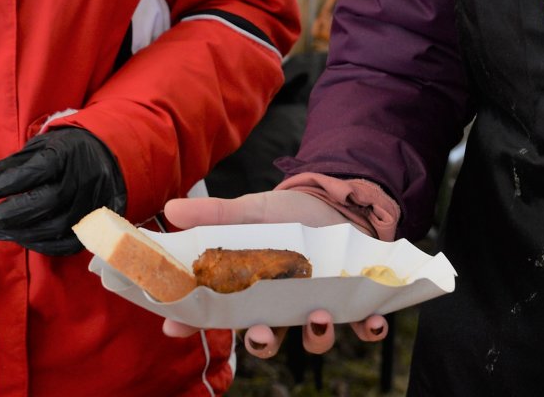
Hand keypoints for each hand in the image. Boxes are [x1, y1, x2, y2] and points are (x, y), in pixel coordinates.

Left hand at [0, 127, 125, 255]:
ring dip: (20, 233)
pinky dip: (40, 244)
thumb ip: (13, 164)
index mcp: (70, 153)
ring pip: (56, 227)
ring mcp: (95, 204)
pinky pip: (68, 243)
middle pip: (47, 203)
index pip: (38, 171)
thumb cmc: (67, 151)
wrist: (109, 157)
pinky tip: (20, 238)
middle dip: (8, 215)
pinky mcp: (98, 225)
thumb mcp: (40, 146)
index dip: (9, 184)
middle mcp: (86, 179)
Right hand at [158, 191, 386, 354]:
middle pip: (268, 340)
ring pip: (314, 339)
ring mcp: (319, 305)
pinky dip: (368, 329)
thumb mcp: (251, 211)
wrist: (336, 200)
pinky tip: (371, 321)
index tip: (176, 326)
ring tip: (318, 317)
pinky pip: (362, 327)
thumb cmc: (288, 214)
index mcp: (253, 291)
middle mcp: (284, 307)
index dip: (195, 323)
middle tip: (262, 333)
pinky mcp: (355, 300)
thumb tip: (171, 209)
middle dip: (263, 343)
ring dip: (316, 337)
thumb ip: (215, 215)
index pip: (219, 314)